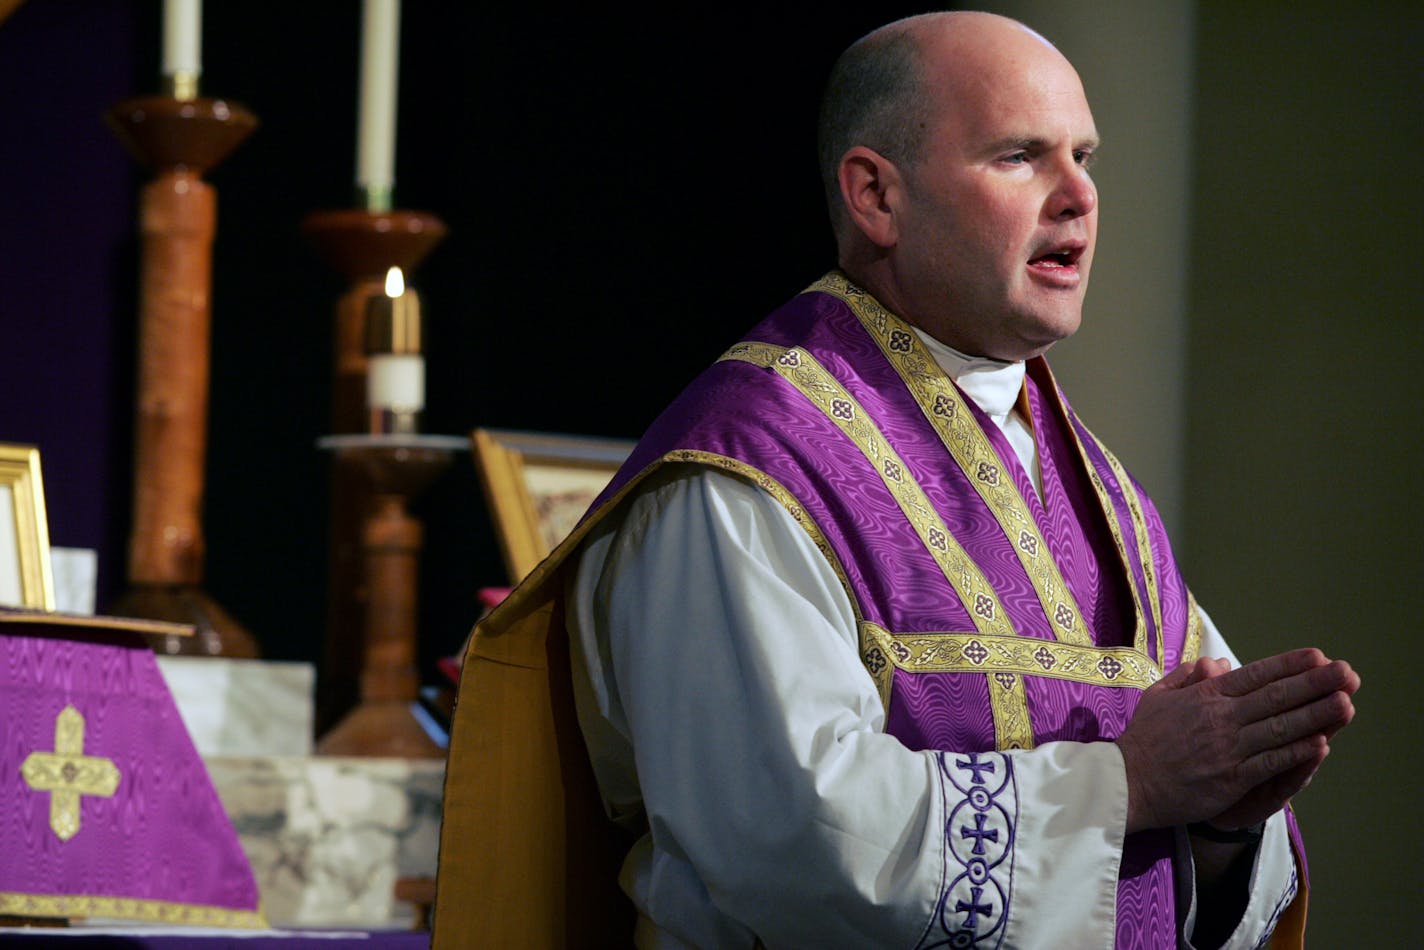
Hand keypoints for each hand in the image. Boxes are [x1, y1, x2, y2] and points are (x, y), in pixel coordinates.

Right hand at [1116, 648, 1358, 833]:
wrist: (1127, 781)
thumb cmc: (1143, 739)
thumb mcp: (1158, 696)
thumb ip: (1188, 676)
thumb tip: (1220, 664)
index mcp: (1204, 695)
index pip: (1254, 675)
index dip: (1288, 665)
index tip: (1318, 655)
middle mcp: (1220, 718)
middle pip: (1275, 698)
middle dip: (1314, 684)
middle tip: (1347, 672)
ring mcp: (1227, 748)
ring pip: (1280, 728)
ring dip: (1316, 715)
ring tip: (1346, 703)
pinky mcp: (1231, 778)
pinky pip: (1271, 762)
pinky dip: (1297, 752)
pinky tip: (1321, 742)